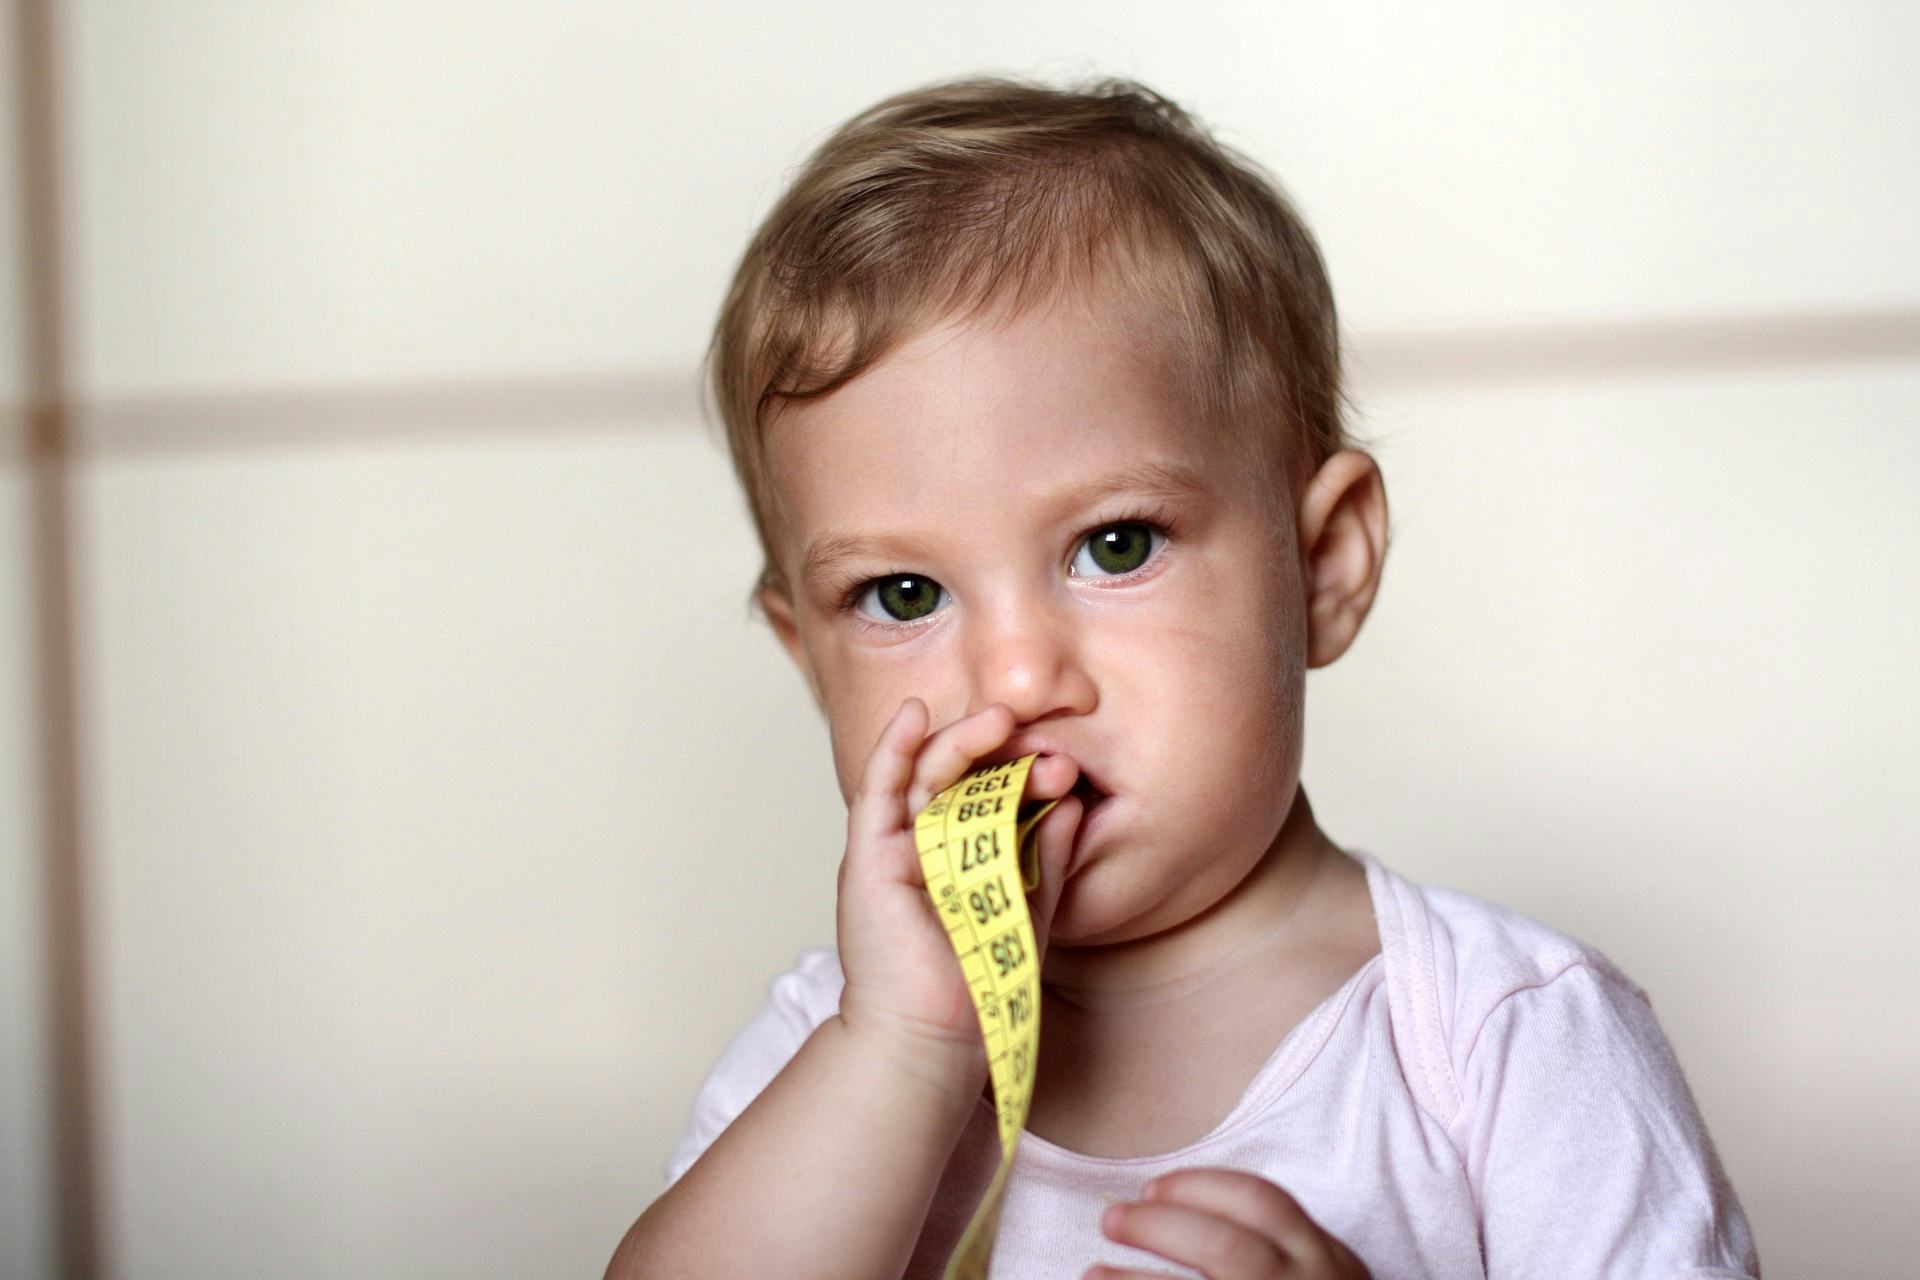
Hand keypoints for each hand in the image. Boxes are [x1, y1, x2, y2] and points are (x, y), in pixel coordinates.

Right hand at [835, 697, 1084, 1093]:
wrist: (937, 1037)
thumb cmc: (980, 985)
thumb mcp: (1030, 910)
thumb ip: (1047, 859)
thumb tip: (1072, 805)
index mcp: (961, 860)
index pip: (989, 798)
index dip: (1023, 776)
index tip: (1066, 769)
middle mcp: (924, 848)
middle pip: (959, 780)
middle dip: (998, 753)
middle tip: (1038, 736)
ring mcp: (895, 850)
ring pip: (925, 777)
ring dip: (962, 742)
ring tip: (1001, 718)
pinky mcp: (868, 857)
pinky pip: (879, 790)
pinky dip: (894, 748)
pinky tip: (915, 714)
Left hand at [1085, 1168, 1371, 1279]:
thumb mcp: (1319, 1272)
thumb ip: (1275, 1244)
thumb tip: (1168, 1209)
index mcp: (1322, 1258)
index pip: (1262, 1202)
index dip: (1199, 1187)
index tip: (1151, 1187)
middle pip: (1225, 1247)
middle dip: (1160, 1227)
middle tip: (1110, 1220)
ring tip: (1092, 1274)